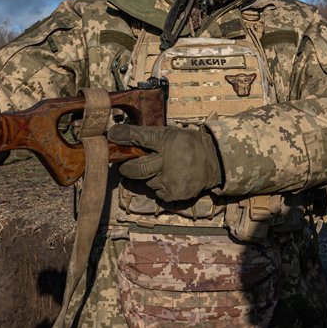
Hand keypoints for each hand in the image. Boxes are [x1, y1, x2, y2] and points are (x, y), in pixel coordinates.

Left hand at [108, 123, 222, 201]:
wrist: (214, 161)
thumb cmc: (189, 145)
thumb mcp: (172, 133)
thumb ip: (151, 137)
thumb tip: (123, 135)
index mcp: (166, 141)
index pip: (140, 137)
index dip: (124, 136)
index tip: (111, 135)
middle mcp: (166, 160)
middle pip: (136, 168)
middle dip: (127, 167)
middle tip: (126, 165)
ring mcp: (170, 179)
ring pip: (146, 181)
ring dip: (149, 177)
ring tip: (162, 170)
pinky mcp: (173, 193)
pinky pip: (156, 192)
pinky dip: (159, 187)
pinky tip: (170, 179)